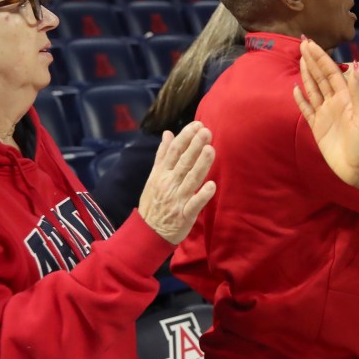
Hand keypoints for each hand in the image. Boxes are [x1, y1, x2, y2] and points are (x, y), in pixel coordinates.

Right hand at [138, 122, 216, 243]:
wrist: (147, 233)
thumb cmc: (154, 201)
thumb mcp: (154, 176)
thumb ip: (163, 155)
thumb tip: (168, 133)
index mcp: (161, 174)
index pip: (173, 151)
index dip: (185, 137)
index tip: (198, 124)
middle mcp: (169, 184)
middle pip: (183, 162)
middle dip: (195, 146)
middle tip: (206, 131)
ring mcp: (177, 200)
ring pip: (191, 180)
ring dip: (201, 165)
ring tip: (211, 150)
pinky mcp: (185, 215)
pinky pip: (194, 204)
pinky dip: (202, 195)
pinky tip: (212, 185)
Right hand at [294, 39, 358, 186]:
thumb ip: (357, 92)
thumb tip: (355, 66)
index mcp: (346, 98)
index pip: (331, 72)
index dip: (321, 58)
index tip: (311, 44)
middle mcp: (335, 103)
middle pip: (320, 77)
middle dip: (312, 60)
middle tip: (302, 43)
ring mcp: (326, 115)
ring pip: (313, 90)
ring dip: (307, 75)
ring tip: (300, 60)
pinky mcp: (318, 128)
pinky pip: (307, 110)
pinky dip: (301, 99)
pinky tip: (296, 89)